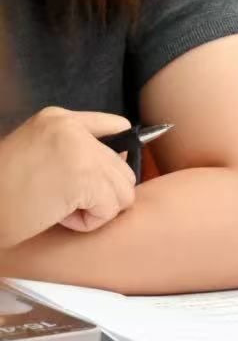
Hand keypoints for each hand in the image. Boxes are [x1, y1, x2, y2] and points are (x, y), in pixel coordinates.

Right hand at [0, 108, 137, 248]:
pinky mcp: (84, 178)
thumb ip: (73, 150)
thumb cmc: (2, 192)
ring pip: (123, 189)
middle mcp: (71, 128)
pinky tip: (61, 219)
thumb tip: (119, 161)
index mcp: (56, 118)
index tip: (100, 177)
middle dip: (100, 192)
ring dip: (96, 209)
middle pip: (122, 166)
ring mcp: (80, 151)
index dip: (115, 158)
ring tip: (61, 210)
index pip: (116, 126)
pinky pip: (112, 207)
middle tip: (64, 203)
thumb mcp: (34, 154)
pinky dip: (90, 222)